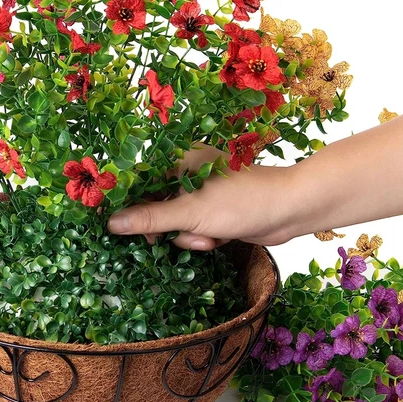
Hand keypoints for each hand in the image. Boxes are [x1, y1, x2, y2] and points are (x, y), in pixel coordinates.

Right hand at [106, 144, 299, 249]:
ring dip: (190, 236)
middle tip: (168, 241)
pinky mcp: (217, 211)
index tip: (118, 227)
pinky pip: (196, 228)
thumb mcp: (190, 213)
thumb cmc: (241, 202)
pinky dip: (204, 238)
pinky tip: (219, 239)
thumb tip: (111, 222)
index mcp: (180, 161)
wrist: (291, 210)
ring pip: (177, 222)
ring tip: (208, 237)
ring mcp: (205, 193)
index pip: (141, 182)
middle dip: (168, 228)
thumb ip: (150, 218)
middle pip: (157, 206)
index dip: (130, 206)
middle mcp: (190, 173)